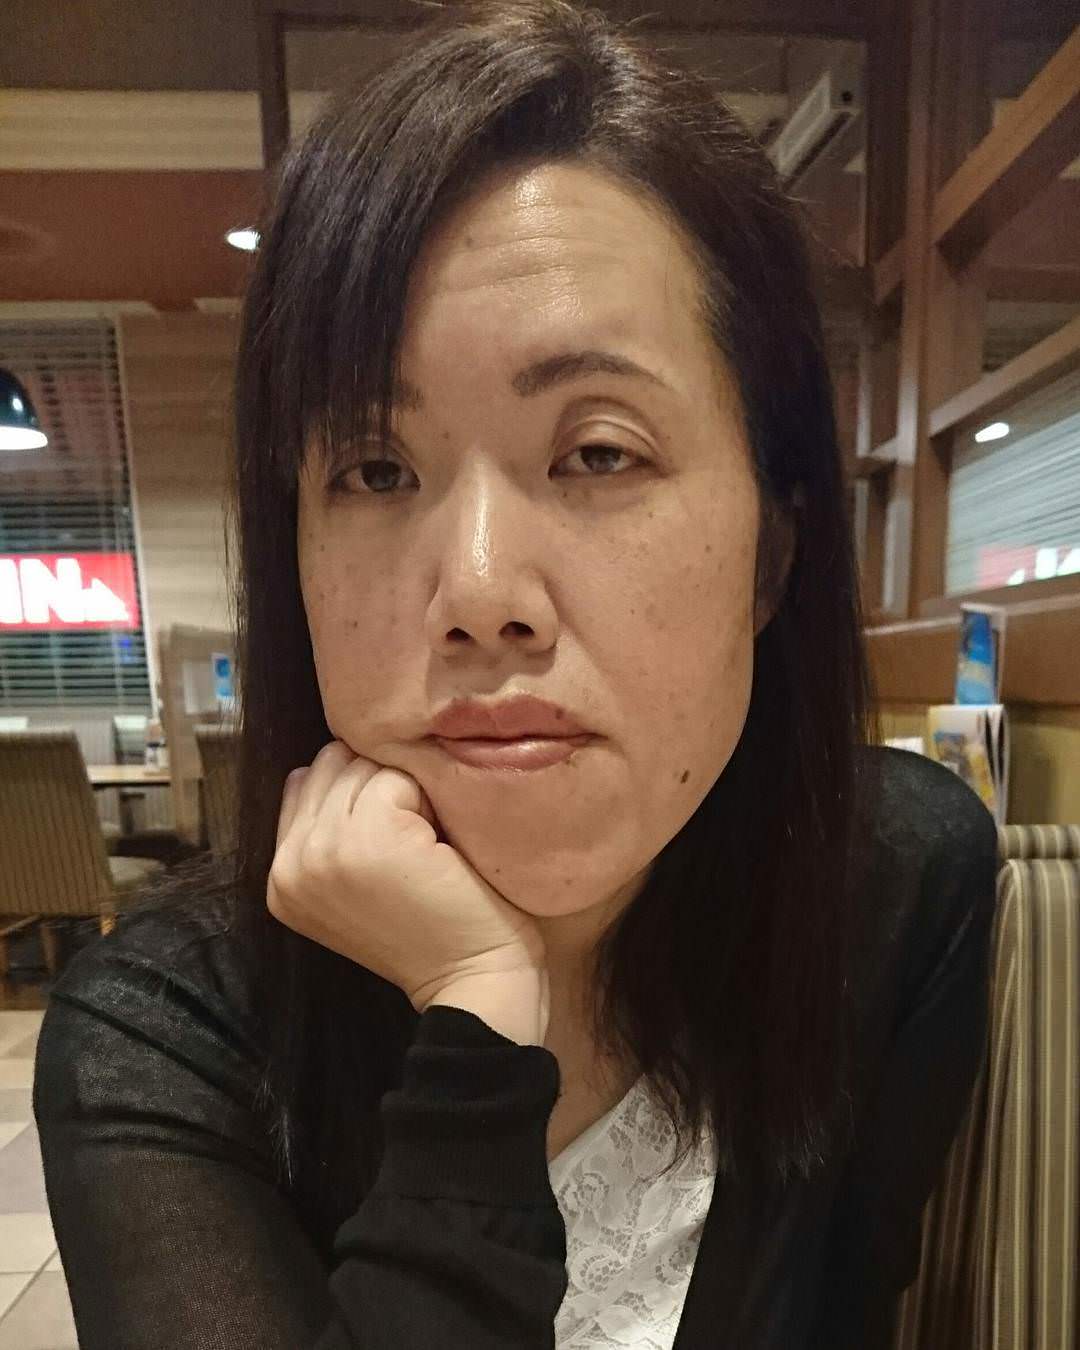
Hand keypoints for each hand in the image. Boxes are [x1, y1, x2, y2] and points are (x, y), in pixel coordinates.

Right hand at [267, 741, 549, 1038]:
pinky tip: (437, 850)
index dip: (357, 792)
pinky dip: (427, 801)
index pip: (305, 780)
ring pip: (362, 765)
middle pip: (332, 763)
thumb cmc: (431, 928)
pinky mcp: (369, 837)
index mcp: (280, 878)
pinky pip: (395, 777)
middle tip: (413, 846)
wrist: (473, 981)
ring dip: (404, 792)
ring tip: (423, 849)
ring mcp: (324, 850)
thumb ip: (327, 827)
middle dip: (379, 786)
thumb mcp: (355, 881)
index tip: (392, 841)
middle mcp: (289, 864)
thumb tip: (322, 760)